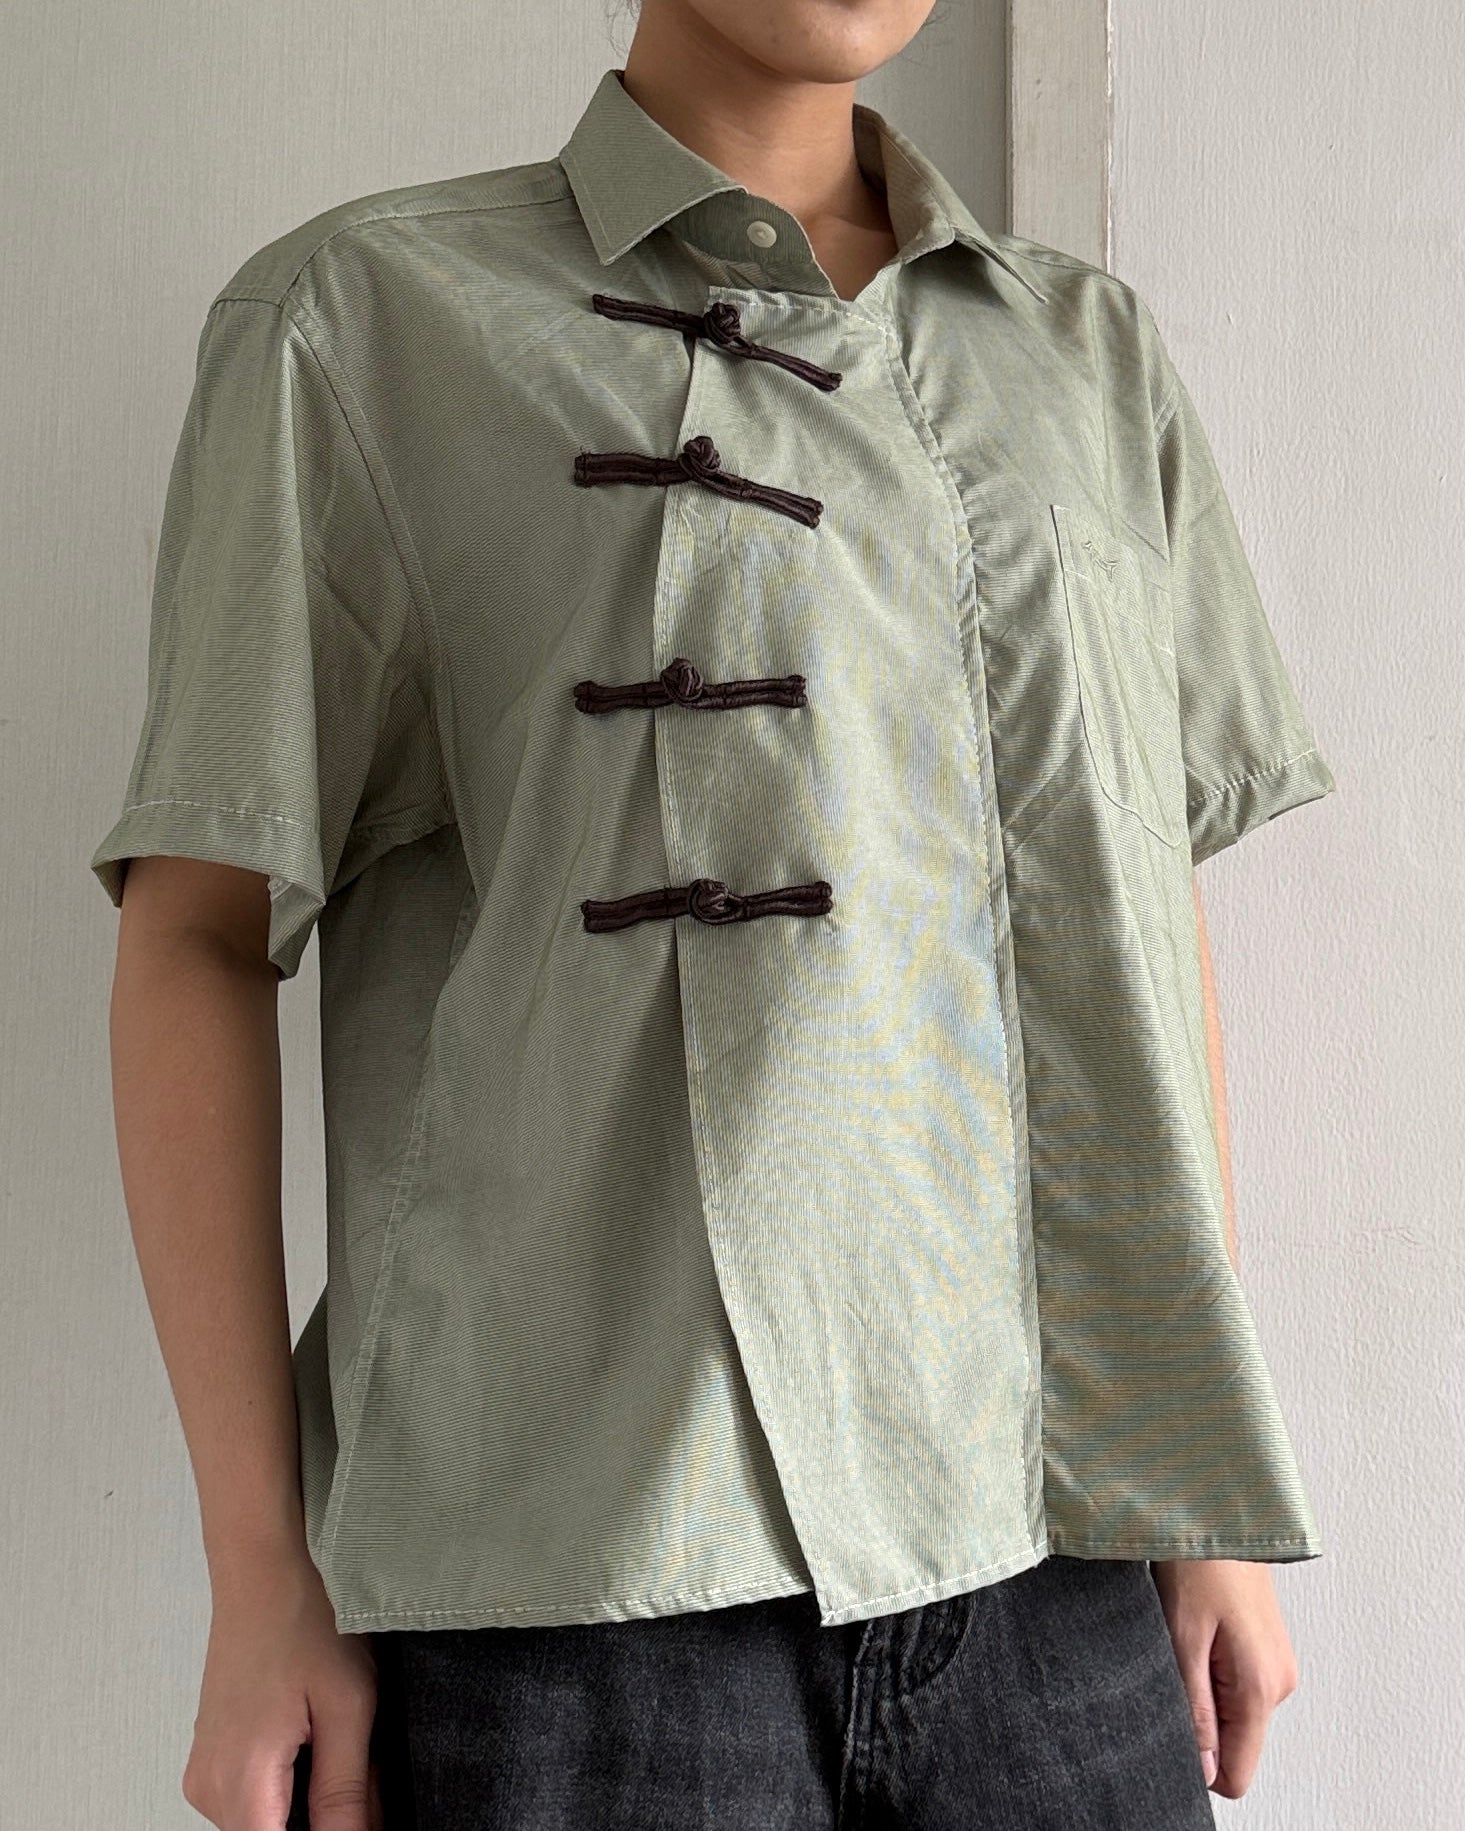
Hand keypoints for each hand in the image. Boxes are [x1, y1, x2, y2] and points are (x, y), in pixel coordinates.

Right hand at [182, 1546, 383, 1828]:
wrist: (263, 1569)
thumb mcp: (347, 1707)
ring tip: (336, 1743)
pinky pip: (251, 1798)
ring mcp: (204, 1773)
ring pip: (265, 1822)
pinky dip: (288, 1785)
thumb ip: (347, 1792)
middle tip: (363, 1773)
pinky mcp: (209, 1758)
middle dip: (326, 1820)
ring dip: (308, 1803)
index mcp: (242, 1783)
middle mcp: (209, 1789)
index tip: (359, 1810)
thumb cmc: (305, 1620)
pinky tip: (312, 1739)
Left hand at [1149, 1558, 1299, 1798]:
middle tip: (1175, 1661)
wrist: (1222, 1512)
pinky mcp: (1267, 1649)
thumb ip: (1195, 1707)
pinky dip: (1211, 1667)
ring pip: (1232, 1712)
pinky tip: (1197, 1629)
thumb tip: (1202, 1768)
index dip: (1199, 1764)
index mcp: (1261, 1688)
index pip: (1237, 1773)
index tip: (1171, 1726)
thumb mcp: (1183, 1636)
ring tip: (1186, 1637)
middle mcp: (1279, 1683)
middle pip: (1233, 1742)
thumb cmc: (1199, 1563)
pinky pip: (1236, 1684)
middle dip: (1197, 1717)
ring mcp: (1277, 1666)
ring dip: (1202, 1687)